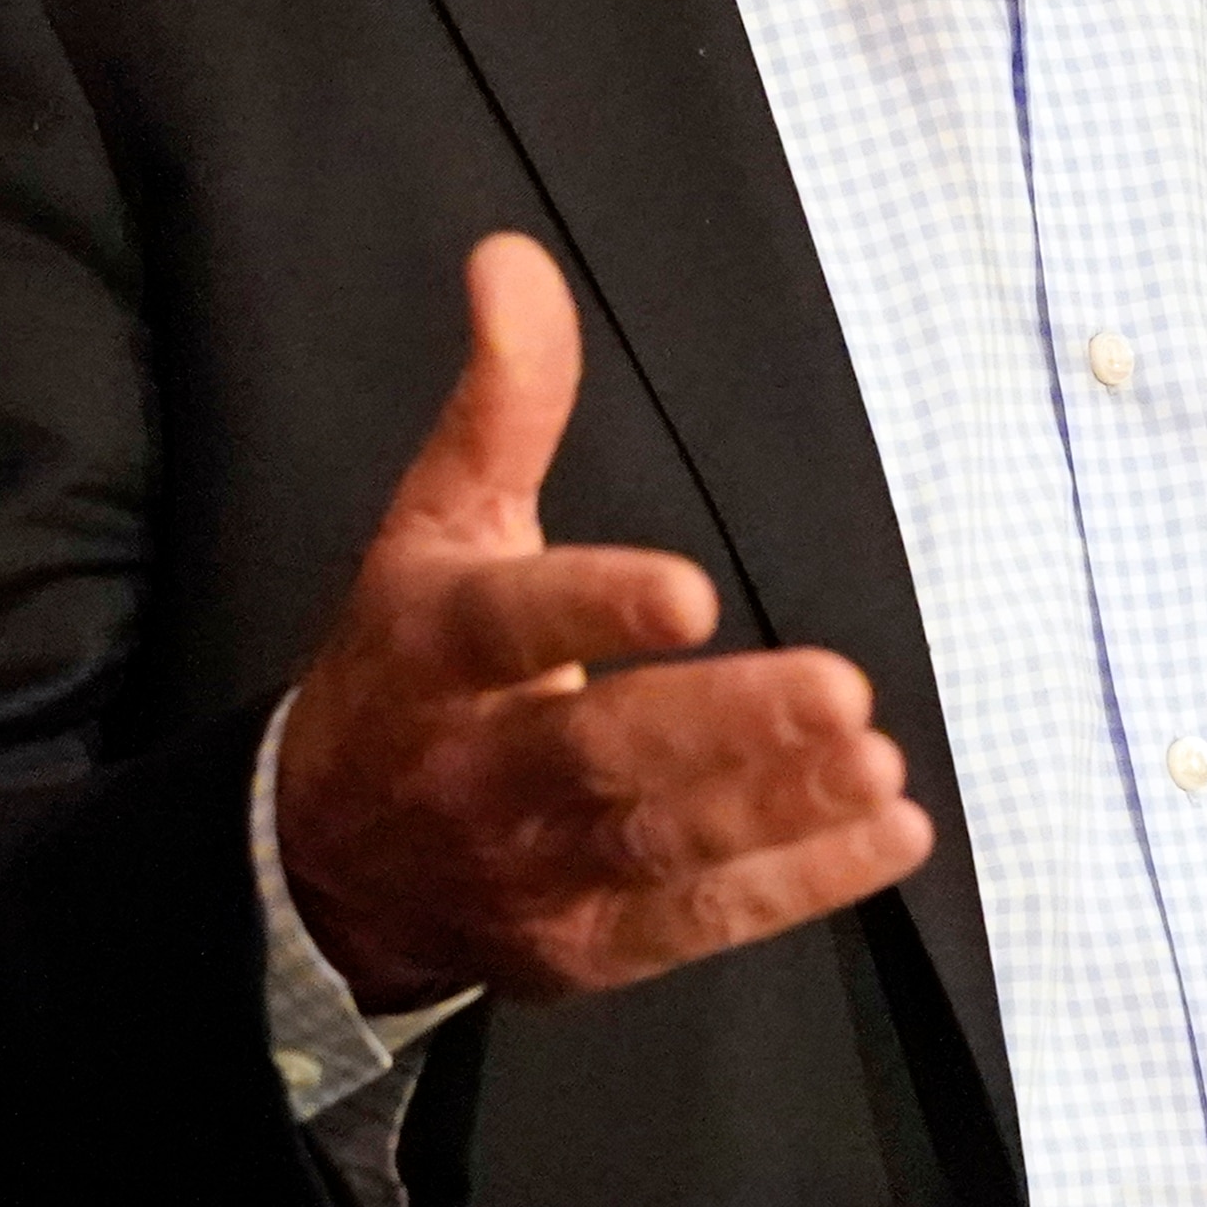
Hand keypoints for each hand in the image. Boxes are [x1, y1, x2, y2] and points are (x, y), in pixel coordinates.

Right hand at [272, 234, 932, 1008]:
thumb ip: (501, 400)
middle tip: (842, 691)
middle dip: (726, 727)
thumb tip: (514, 259)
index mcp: (438, 648)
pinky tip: (888, 837)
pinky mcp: (580, 947)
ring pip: (660, 843)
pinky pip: (694, 924)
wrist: (317, 865)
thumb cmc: (407, 667)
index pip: (512, 624)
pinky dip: (797, 888)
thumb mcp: (437, 524)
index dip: (597, 610)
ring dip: (779, 807)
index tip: (692, 592)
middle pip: (603, 752)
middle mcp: (478, 767)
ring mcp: (529, 870)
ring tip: (878, 761)